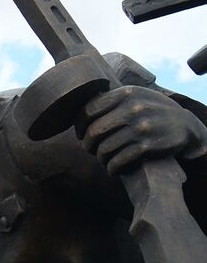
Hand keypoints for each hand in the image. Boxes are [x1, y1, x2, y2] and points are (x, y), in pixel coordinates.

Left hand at [83, 86, 206, 174]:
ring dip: (101, 159)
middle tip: (93, 150)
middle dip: (88, 146)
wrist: (185, 126)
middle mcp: (133, 109)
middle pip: (93, 133)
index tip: (82, 134)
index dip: (80, 127)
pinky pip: (116, 162)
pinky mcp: (147, 146)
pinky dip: (112, 169)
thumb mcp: (135, 97)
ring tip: (106, 159)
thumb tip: (77, 115)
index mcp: (126, 93)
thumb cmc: (152, 112)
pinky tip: (115, 167)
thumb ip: (111, 101)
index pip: (87, 111)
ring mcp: (141, 128)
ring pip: (103, 151)